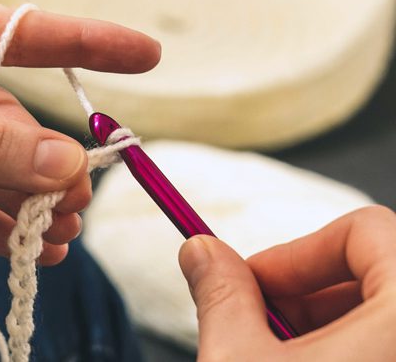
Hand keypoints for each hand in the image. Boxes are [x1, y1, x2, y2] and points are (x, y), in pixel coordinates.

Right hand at [179, 205, 395, 359]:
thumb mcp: (239, 361)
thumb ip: (223, 293)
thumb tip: (202, 252)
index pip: (368, 230)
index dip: (300, 250)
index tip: (258, 280)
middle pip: (381, 272)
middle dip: (308, 292)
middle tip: (261, 323)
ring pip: (385, 314)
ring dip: (325, 325)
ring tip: (277, 357)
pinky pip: (390, 348)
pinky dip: (350, 351)